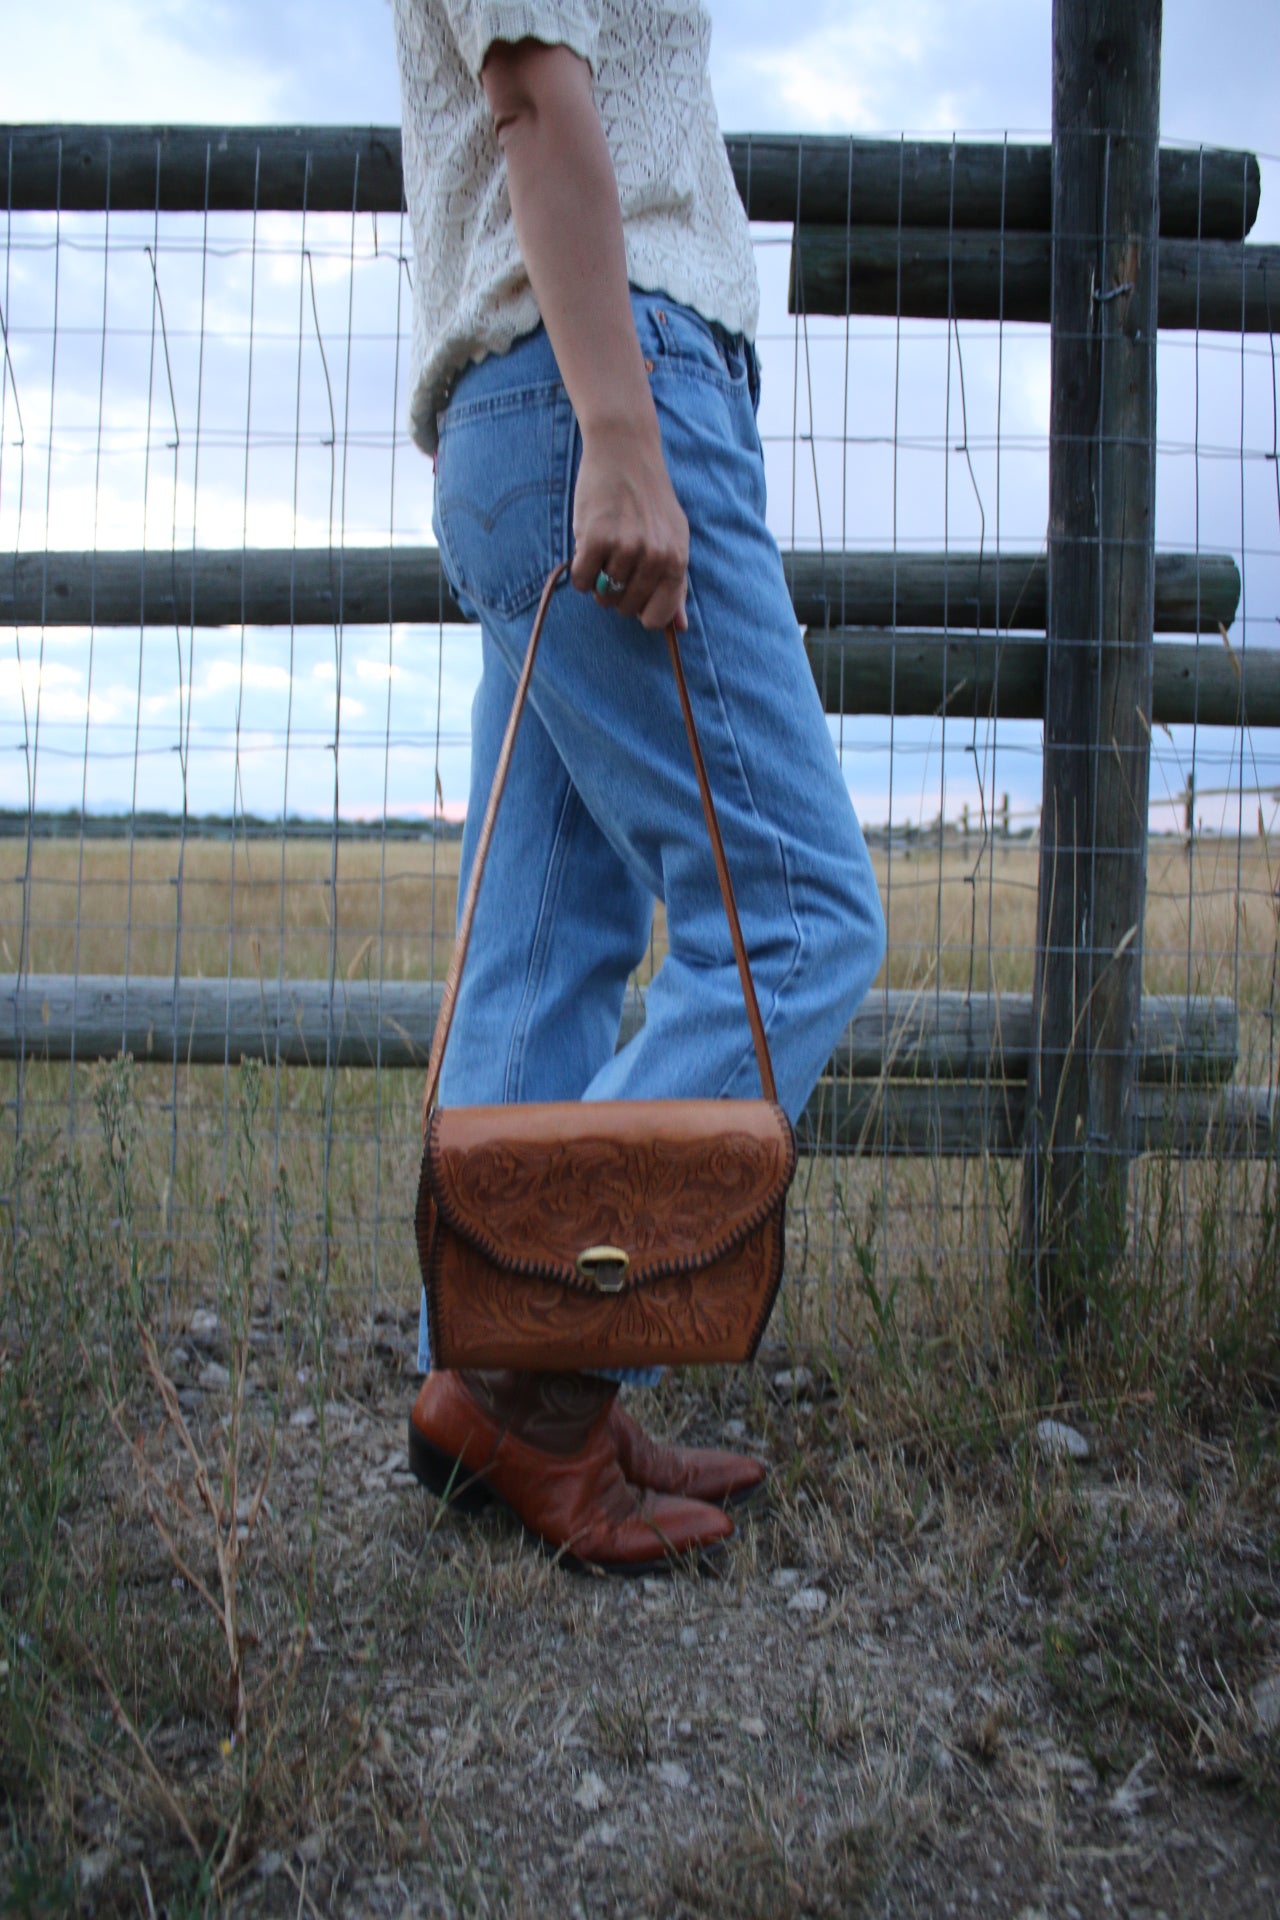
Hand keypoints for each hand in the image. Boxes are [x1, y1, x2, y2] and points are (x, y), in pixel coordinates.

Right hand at [569, 420, 688, 632]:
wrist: (625, 451)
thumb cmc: (648, 497)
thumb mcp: (673, 538)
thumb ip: (676, 584)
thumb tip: (680, 628)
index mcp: (677, 560)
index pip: (657, 618)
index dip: (640, 611)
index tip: (634, 592)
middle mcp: (655, 557)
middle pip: (626, 609)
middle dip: (617, 593)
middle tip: (616, 561)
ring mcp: (626, 548)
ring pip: (602, 596)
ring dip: (597, 578)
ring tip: (604, 547)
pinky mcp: (596, 538)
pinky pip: (581, 580)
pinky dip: (579, 571)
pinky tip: (587, 547)